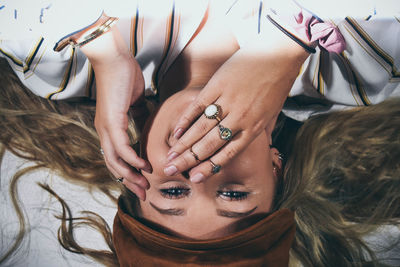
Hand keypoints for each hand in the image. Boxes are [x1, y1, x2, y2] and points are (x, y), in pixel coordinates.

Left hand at [81, 25, 150, 199]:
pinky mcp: (111, 121)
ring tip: (144, 186)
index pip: (116, 157)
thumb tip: (148, 127)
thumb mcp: (135, 102)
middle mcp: (104, 131)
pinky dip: (132, 159)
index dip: (128, 172)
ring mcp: (105, 127)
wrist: (114, 58)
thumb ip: (140, 117)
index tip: (142, 182)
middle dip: (129, 182)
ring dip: (130, 175)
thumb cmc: (124, 76)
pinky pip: (121, 147)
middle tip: (143, 194)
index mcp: (109, 128)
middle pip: (113, 165)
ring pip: (115, 160)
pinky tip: (143, 166)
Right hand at [164, 33, 308, 182]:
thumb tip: (262, 144)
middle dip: (188, 160)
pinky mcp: (217, 86)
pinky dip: (186, 120)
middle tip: (172, 170)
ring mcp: (227, 102)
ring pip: (201, 129)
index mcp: (253, 128)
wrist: (279, 53)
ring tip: (170, 156)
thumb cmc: (278, 83)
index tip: (194, 178)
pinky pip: (198, 107)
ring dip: (183, 145)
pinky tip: (176, 132)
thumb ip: (263, 129)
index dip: (209, 167)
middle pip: (209, 145)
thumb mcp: (274, 112)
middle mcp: (239, 119)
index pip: (227, 154)